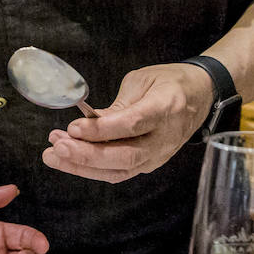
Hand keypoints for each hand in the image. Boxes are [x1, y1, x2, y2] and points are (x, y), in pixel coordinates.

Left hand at [42, 62, 213, 183]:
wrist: (200, 95)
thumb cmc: (169, 83)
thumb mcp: (143, 81)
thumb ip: (117, 106)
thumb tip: (86, 124)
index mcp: (166, 108)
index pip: (132, 125)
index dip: (102, 129)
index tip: (73, 127)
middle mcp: (165, 137)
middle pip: (125, 156)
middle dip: (87, 155)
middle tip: (57, 146)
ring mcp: (159, 155)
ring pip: (119, 171)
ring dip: (82, 166)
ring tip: (53, 154)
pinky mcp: (149, 164)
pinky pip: (118, 173)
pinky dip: (90, 169)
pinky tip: (67, 159)